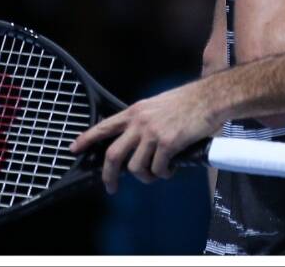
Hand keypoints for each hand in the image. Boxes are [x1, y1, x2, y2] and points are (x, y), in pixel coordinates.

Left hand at [70, 79, 221, 193]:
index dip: (87, 139)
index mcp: (137, 111)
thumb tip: (138, 142)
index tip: (74, 149)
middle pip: (113, 155)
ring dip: (146, 177)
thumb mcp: (159, 104)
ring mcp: (152, 133)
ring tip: (157, 175)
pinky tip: (171, 169)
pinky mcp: (167, 143)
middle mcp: (140, 122)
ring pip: (136, 167)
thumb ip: (145, 120)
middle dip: (109, 176)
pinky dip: (163, 174)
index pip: (105, 126)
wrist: (211, 97)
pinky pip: (158, 168)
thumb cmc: (190, 100)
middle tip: (111, 187)